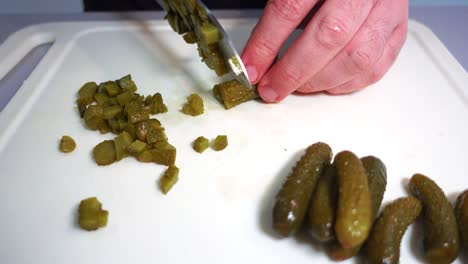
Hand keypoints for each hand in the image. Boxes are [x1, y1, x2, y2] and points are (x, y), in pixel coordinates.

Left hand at [241, 0, 407, 101]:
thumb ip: (279, 16)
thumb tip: (256, 59)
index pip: (291, 8)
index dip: (267, 44)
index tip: (252, 69)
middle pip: (329, 35)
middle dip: (293, 71)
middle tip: (272, 88)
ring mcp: (387, 8)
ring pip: (356, 57)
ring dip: (320, 81)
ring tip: (298, 87)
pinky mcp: (397, 29)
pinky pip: (375, 67)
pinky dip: (346, 84)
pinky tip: (326, 83)